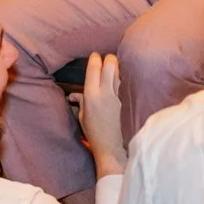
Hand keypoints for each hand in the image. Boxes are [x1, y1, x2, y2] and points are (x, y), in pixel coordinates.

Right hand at [78, 53, 126, 176]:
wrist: (113, 148)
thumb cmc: (95, 134)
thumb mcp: (83, 117)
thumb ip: (80, 102)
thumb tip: (74, 95)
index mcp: (91, 95)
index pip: (94, 68)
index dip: (95, 58)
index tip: (95, 55)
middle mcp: (106, 93)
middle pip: (110, 64)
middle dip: (109, 58)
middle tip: (108, 59)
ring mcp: (119, 96)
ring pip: (120, 72)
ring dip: (117, 67)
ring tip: (116, 65)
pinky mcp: (128, 102)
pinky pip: (126, 84)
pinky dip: (124, 79)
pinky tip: (125, 77)